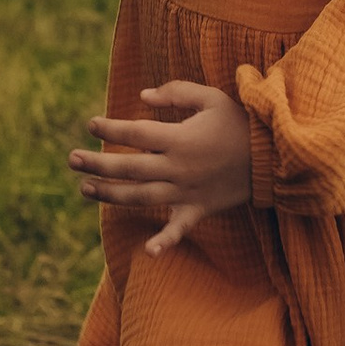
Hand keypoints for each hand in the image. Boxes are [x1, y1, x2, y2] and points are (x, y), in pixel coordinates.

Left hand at [69, 82, 251, 257]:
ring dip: (110, 194)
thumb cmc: (239, 122)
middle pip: (130, 167)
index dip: (110, 128)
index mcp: (180, 138)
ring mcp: (187, 191)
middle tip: (71, 159)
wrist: (273, 155)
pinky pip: (179, 229)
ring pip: (141, 196)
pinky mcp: (198, 209)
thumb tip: (142, 97)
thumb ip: (175, 93)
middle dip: (98, 163)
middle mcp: (178, 167)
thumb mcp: (210, 97)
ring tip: (85, 188)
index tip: (91, 124)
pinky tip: (148, 252)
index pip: (136, 133)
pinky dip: (165, 242)